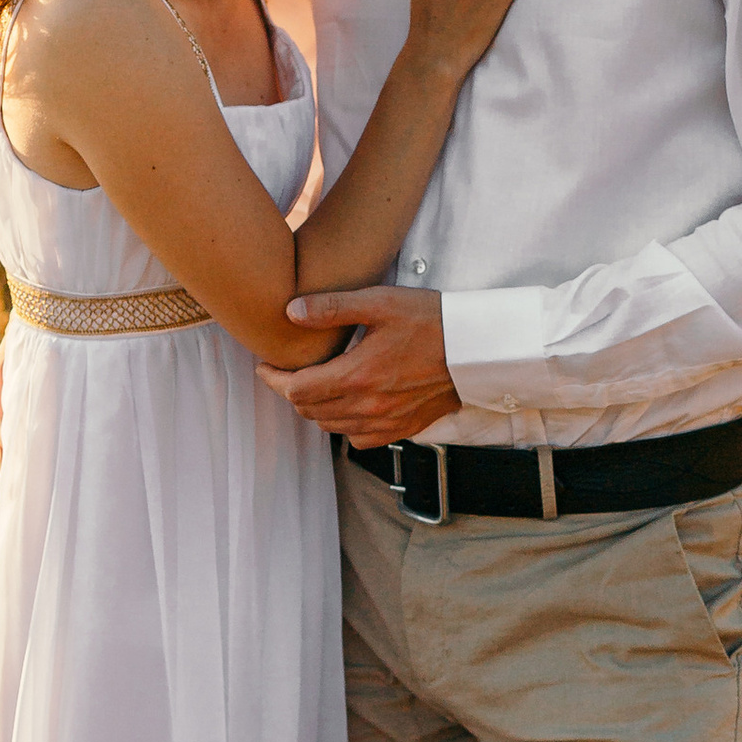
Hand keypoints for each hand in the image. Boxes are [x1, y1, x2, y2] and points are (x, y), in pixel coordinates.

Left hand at [267, 287, 454, 441]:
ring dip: (315, 408)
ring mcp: (386, 422)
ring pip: (330, 426)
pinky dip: (343, 424)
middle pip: (309, 410)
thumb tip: (291, 312)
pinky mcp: (402, 429)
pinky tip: (347, 404)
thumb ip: (332, 307)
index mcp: (358, 375)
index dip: (274, 380)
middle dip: (291, 392)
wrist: (476, 350)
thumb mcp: (380, 301)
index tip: (266, 367)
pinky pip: (358, 439)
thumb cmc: (431, 320)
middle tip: (287, 372)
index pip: (297, 390)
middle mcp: (369, 406)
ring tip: (314, 385)